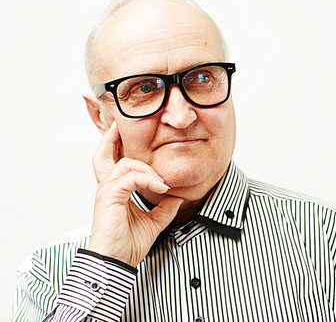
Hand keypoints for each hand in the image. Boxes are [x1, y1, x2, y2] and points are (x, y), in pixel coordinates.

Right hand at [88, 121, 182, 266]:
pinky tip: (161, 187)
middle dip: (112, 137)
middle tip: (123, 125)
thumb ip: (165, 208)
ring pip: (126, 163)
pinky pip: (130, 177)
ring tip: (162, 182)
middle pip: (103, 154)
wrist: (117, 263)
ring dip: (147, 168)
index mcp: (115, 191)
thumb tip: (178, 197)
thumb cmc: (128, 244)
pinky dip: (147, 179)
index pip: (114, 162)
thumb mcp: (154, 222)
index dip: (118, 146)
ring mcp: (106, 191)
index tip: (130, 134)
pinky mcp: (109, 197)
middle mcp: (107, 187)